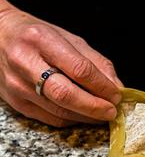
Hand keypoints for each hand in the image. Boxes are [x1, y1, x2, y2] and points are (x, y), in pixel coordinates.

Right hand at [0, 2, 122, 126]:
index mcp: (42, 40)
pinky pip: (49, 118)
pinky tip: (83, 115)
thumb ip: (96, 62)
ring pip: (58, 110)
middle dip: (94, 107)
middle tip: (112, 111)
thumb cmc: (37, 36)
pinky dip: (71, 119)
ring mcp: (17, 85)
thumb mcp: (69, 39)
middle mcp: (25, 62)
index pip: (79, 69)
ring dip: (86, 116)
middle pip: (66, 94)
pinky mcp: (15, 102)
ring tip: (102, 114)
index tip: (117, 95)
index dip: (102, 86)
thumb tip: (117, 87)